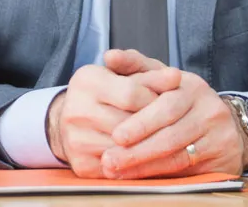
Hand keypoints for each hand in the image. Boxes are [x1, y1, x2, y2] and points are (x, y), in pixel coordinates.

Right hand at [49, 61, 182, 177]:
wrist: (73, 118)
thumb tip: (175, 76)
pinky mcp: (81, 164)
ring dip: (148, 148)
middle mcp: (75, 110)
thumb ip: (150, 76)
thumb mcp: (124, 76)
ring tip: (161, 140)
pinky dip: (138, 166)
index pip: (131, 94)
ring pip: (126, 150)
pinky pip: (120, 171)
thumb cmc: (107, 93)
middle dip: (154, 126)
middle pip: (129, 125)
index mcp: (86, 81)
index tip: (167, 104)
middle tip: (171, 125)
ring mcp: (76, 139)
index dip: (154, 101)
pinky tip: (149, 158)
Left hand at [99, 49, 247, 177]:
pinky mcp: (225, 162)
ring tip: (117, 172)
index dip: (140, 123)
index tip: (116, 136)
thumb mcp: (161, 76)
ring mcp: (220, 138)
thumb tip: (108, 56)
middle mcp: (210, 111)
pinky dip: (161, 176)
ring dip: (145, 167)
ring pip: (179, 157)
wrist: (225, 122)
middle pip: (172, 135)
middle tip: (110, 160)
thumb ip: (134, 65)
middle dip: (138, 150)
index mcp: (192, 87)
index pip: (166, 107)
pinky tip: (140, 179)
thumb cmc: (179, 98)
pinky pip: (189, 172)